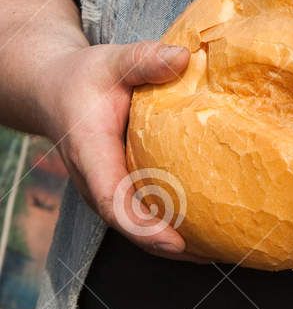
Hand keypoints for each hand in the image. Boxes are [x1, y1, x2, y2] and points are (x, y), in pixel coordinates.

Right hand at [39, 39, 210, 261]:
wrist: (56, 91)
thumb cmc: (86, 78)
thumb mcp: (113, 60)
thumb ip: (145, 59)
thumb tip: (184, 58)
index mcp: (91, 154)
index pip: (112, 200)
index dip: (142, 225)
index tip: (174, 240)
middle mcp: (96, 181)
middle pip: (130, 226)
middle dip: (170, 245)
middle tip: (216, 251)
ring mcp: (107, 189)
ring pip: (138, 226)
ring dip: (175, 243)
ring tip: (220, 247)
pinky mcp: (120, 187)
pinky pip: (144, 213)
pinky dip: (173, 225)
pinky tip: (210, 226)